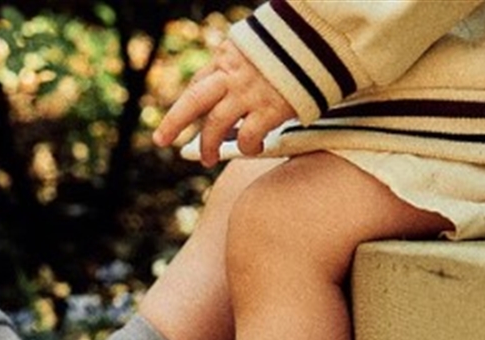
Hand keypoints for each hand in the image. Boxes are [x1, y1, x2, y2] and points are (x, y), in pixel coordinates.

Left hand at [153, 39, 294, 166]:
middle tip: (161, 141)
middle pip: (193, 100)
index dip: (185, 105)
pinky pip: (248, 136)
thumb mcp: (261, 43)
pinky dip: (247, 147)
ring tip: (209, 160)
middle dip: (173, 122)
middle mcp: (233, 73)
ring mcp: (250, 92)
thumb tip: (237, 81)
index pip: (199, 83)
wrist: (323, 34)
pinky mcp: (271, 108)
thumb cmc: (296, 39)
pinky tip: (255, 147)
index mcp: (228, 55)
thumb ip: (246, 62)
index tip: (176, 121)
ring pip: (215, 124)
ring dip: (209, 146)